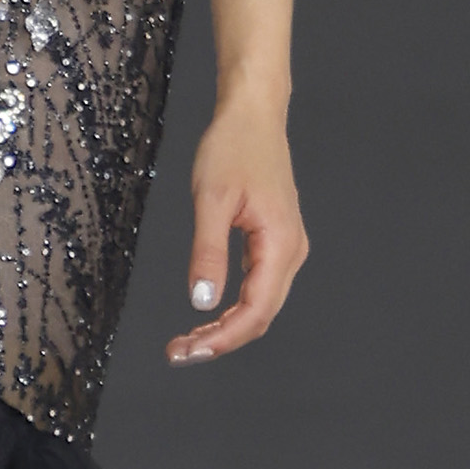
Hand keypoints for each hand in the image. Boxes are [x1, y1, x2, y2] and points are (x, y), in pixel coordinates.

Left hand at [168, 97, 307, 365]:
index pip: (255, 311)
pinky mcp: (275, 242)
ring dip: (225, 328)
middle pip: (261, 316)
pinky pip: (258, 288)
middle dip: (221, 341)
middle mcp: (291, 252)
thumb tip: (202, 303)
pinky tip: (206, 316)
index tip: (187, 352)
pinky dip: (232, 308)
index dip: (222, 339)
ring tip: (186, 341)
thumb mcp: (212, 199)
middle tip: (178, 353)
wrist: (254, 115)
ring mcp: (286, 248)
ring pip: (260, 305)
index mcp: (281, 245)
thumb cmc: (233, 147)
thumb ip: (208, 252)